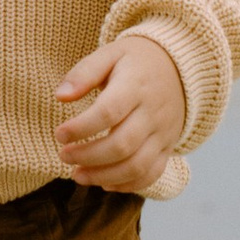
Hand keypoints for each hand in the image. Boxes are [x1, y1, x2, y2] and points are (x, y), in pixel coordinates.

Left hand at [55, 32, 185, 192]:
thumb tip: (60, 96)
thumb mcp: (110, 54)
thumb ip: (83, 73)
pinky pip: (152, 174)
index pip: (108, 112)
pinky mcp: (168, 147)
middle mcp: (153, 112)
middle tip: (64, 156)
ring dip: (104, 176)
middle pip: (122, 145)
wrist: (180, 69)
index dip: (81, 128)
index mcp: (136, 85)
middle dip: (88, 156)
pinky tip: (103, 183)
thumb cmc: (135, 61)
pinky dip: (127, 185)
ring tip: (77, 175)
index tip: (59, 134)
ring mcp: (163, 133)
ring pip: (137, 166)